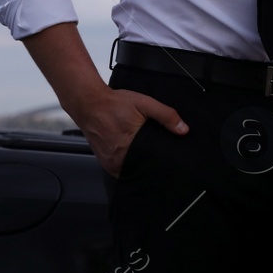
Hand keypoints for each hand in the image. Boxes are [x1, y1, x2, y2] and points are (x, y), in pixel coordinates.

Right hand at [67, 84, 187, 176]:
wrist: (89, 103)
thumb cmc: (113, 104)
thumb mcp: (145, 104)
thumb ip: (166, 116)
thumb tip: (183, 129)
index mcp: (129, 146)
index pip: (152, 163)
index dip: (162, 161)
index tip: (168, 158)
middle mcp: (118, 158)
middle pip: (142, 167)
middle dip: (151, 161)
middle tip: (157, 151)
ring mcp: (110, 163)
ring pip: (132, 169)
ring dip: (140, 163)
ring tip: (145, 152)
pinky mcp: (105, 163)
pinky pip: (122, 169)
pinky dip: (129, 163)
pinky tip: (133, 154)